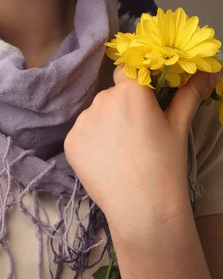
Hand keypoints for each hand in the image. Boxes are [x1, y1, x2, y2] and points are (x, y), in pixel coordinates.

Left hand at [64, 65, 220, 238]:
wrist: (144, 209)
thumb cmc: (166, 164)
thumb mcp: (178, 125)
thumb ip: (190, 92)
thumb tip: (212, 71)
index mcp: (130, 90)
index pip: (127, 71)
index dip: (134, 85)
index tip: (143, 103)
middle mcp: (102, 98)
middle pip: (111, 95)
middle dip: (122, 109)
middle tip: (138, 136)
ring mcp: (83, 120)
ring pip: (96, 114)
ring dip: (106, 125)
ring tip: (122, 152)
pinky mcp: (70, 141)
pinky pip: (82, 133)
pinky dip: (91, 143)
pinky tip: (107, 161)